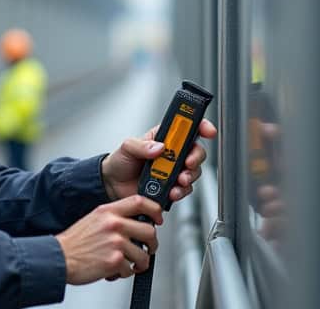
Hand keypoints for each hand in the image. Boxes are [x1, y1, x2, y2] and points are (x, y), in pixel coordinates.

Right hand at [55, 195, 162, 283]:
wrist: (59, 257)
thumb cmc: (75, 242)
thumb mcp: (94, 219)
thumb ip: (114, 217)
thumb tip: (136, 223)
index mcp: (108, 211)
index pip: (139, 201)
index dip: (154, 209)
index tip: (158, 218)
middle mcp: (113, 224)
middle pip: (149, 231)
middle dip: (152, 244)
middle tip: (148, 249)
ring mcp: (115, 242)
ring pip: (143, 254)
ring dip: (138, 263)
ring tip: (129, 264)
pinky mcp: (114, 260)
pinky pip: (130, 269)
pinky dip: (124, 273)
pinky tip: (115, 269)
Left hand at [100, 120, 216, 201]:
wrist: (112, 185)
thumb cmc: (120, 161)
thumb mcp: (127, 147)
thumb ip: (141, 145)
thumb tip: (158, 147)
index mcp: (164, 138)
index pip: (187, 128)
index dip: (201, 126)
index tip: (207, 130)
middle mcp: (172, 154)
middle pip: (196, 151)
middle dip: (196, 157)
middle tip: (188, 163)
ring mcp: (173, 172)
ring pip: (193, 172)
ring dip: (189, 177)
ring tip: (179, 181)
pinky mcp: (171, 188)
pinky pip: (184, 189)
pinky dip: (181, 191)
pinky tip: (172, 192)